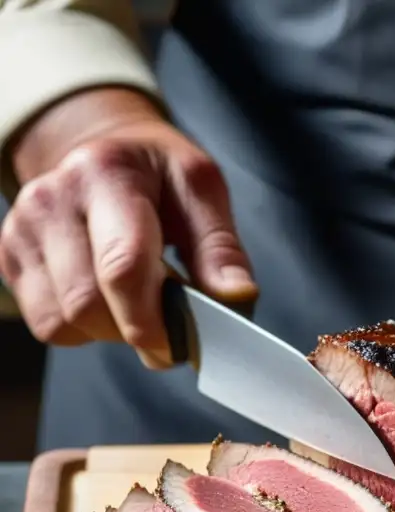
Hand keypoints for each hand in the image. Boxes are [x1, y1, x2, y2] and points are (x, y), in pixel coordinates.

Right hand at [0, 88, 256, 367]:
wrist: (104, 150)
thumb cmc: (160, 175)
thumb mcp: (201, 191)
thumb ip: (220, 247)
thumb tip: (238, 297)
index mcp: (108, 174)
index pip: (122, 265)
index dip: (152, 319)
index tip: (181, 345)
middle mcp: (52, 198)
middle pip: (87, 303)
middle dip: (136, 330)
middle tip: (171, 331)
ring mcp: (22, 228)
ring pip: (63, 321)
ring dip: (110, 332)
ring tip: (139, 303)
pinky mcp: (9, 255)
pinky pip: (47, 324)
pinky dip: (84, 329)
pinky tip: (107, 300)